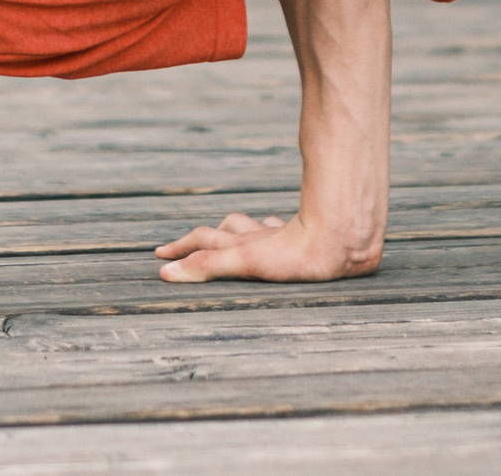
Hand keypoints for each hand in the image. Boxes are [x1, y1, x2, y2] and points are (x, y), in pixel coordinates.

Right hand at [153, 212, 379, 282]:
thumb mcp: (243, 263)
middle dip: (202, 239)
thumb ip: (207, 267)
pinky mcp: (304, 235)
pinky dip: (272, 229)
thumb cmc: (294, 255)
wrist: (340, 240)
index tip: (160, 257)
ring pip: (251, 227)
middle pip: (223, 231)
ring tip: (230, 231)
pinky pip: (282, 229)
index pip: (203, 244)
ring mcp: (280, 235)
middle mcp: (257, 237)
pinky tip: (279, 229)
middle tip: (187, 243)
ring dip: (236, 230)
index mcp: (241, 245)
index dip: (181, 250)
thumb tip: (166, 273)